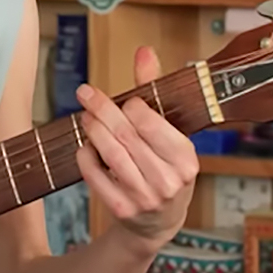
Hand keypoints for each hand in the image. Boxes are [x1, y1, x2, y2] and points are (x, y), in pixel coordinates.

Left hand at [74, 46, 199, 254]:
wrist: (157, 221)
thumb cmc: (162, 165)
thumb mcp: (167, 132)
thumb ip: (153, 90)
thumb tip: (143, 51)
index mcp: (186, 158)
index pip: (151, 124)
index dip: (132, 108)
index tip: (125, 101)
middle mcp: (169, 180)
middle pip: (125, 135)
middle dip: (102, 110)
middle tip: (85, 94)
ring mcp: (145, 197)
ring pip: (109, 153)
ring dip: (92, 130)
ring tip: (85, 117)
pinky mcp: (122, 208)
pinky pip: (94, 174)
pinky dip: (85, 156)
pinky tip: (86, 147)